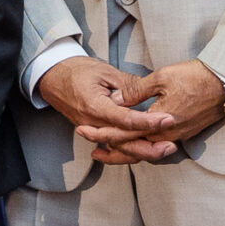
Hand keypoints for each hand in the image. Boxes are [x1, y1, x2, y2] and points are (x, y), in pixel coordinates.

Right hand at [36, 56, 171, 158]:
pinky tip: (144, 154)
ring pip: (118, 148)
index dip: (148, 122)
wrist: (53, 77)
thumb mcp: (105, 72)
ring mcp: (90, 130)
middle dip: (149, 146)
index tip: (167, 119)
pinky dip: (127, 152)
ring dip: (142, 152)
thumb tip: (148, 93)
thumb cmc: (77, 71)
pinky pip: (111, 146)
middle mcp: (91, 123)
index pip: (125, 120)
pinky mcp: (92, 132)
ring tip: (164, 150)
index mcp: (94, 106)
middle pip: (123, 142)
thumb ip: (127, 86)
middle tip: (171, 144)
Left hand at [84, 60, 224, 161]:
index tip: (85, 131)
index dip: (103, 133)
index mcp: (159, 122)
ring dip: (125, 152)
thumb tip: (115, 100)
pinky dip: (140, 147)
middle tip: (91, 149)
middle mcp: (168, 135)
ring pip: (145, 151)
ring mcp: (177, 136)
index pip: (124, 133)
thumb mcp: (161, 78)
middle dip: (111, 150)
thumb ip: (136, 91)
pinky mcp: (183, 134)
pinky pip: (156, 146)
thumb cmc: (194, 77)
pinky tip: (131, 143)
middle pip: (133, 149)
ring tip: (105, 152)